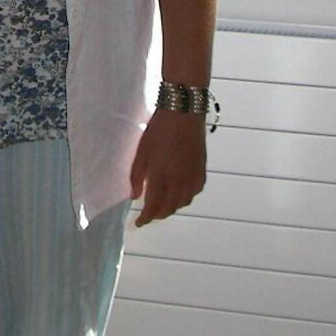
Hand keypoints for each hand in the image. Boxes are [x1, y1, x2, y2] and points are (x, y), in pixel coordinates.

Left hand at [129, 109, 206, 226]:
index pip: (153, 206)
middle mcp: (179, 181)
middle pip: (169, 208)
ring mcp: (192, 176)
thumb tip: (134, 196)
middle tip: (150, 214)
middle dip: (158, 214)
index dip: (146, 218)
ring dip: (172, 207)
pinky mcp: (201, 170)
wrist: (183, 112)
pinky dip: (187, 197)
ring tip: (163, 204)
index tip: (139, 222)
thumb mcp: (142, 151)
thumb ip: (137, 176)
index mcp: (161, 176)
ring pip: (183, 202)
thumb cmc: (160, 128)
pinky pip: (195, 192)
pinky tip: (181, 193)